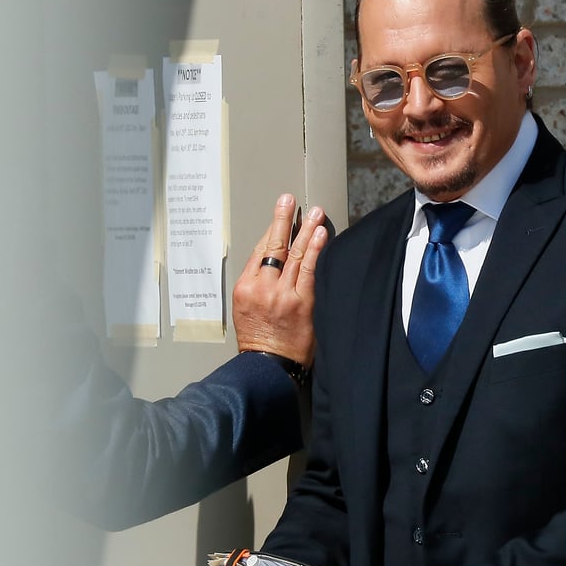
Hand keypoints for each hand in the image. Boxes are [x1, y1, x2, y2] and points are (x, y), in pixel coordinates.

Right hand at [232, 193, 327, 366]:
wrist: (268, 365)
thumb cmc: (258, 339)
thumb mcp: (245, 309)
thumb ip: (257, 284)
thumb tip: (271, 261)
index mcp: (246, 287)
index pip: (259, 251)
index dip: (270, 230)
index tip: (279, 215)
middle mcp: (262, 287)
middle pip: (273, 246)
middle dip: (282, 219)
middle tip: (289, 200)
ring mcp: (283, 294)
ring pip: (293, 254)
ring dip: (305, 229)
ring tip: (314, 212)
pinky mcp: (302, 303)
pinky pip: (309, 270)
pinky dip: (315, 250)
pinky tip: (321, 235)